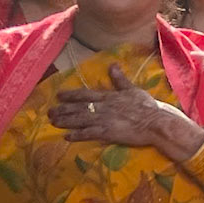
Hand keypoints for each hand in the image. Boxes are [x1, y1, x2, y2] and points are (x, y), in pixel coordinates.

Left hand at [52, 64, 185, 150]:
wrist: (154, 122)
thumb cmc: (146, 106)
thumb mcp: (133, 89)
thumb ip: (120, 79)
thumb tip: (112, 65)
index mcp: (108, 96)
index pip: (85, 94)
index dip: (71, 95)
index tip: (59, 95)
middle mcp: (102, 107)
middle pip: (78, 107)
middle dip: (63, 109)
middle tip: (49, 112)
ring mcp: (103, 120)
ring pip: (79, 120)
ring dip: (65, 121)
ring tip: (53, 122)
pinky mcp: (107, 133)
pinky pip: (88, 134)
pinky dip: (77, 135)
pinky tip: (67, 137)